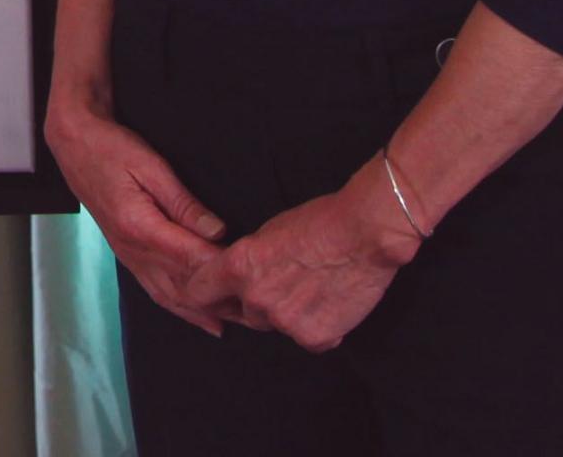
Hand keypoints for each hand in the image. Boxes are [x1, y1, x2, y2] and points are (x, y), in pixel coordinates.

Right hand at [44, 85, 237, 334]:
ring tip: (238, 321)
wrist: (75, 146)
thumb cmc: (112, 149)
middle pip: (183, 286)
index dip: (223, 270)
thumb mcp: (152, 167)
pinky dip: (182, 308)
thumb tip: (218, 232)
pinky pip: (156, 291)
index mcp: (140, 227)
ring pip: (170, 296)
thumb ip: (185, 204)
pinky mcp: (127, 256)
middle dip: (220, 300)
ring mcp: (128, 256)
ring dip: (204, 312)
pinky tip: (203, 318)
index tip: (254, 277)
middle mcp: (133, 250)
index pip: (191, 258)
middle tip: (256, 309)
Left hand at [211, 168, 419, 350]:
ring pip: (277, 326)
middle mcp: (256, 298)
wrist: (364, 234)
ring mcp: (285, 322)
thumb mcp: (267, 233)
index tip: (212, 296)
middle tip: (286, 284)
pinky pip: (309, 340)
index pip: (199, 292)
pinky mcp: (315, 337)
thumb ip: (247, 262)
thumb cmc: (318, 223)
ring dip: (290, 315)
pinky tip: (332, 304)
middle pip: (246, 313)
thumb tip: (238, 280)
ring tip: (314, 289)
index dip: (206, 294)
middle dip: (259, 303)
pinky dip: (319, 328)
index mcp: (238, 267)